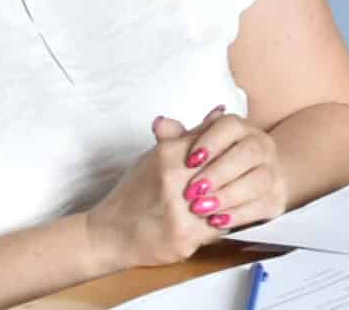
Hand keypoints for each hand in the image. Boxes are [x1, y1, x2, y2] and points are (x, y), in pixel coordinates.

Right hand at [82, 113, 222, 271]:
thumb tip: (221, 110)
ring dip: (234, 199)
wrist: (107, 234)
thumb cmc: (136, 192)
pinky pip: (222, 226)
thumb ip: (191, 134)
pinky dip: (226, 221)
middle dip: (237, 175)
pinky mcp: (184, 237)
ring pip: (229, 199)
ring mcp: (179, 211)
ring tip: (232, 198)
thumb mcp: (159, 156)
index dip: (232, 152)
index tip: (235, 158)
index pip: (220, 142)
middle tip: (241, 178)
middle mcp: (174, 181)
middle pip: (227, 170)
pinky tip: (221, 217)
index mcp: (169, 155)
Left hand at [174, 108, 288, 233]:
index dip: (211, 142)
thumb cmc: (207, 169)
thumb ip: (176, 140)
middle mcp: (262, 146)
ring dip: (229, 194)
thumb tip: (160, 124)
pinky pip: (262, 206)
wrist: (239, 188)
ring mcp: (272, 172)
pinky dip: (238, 215)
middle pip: (249, 151)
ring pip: (259, 179)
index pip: (231, 125)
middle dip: (220, 171)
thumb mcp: (188, 153)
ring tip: (200, 209)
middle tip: (192, 190)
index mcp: (241, 130)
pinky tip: (215, 221)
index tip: (189, 161)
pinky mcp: (275, 199)